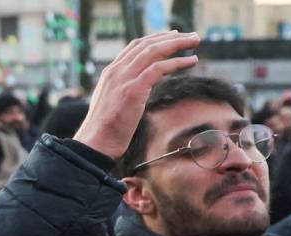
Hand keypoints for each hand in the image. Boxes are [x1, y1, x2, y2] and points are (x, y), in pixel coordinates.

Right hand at [74, 31, 199, 159]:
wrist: (95, 144)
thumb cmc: (105, 132)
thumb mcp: (113, 104)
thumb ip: (125, 91)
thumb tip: (140, 90)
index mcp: (110, 73)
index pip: (135, 47)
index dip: (155, 39)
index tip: (172, 37)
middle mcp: (116, 71)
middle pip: (147, 44)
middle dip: (171, 37)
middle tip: (191, 37)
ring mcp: (124, 79)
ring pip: (154, 51)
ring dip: (178, 44)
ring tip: (195, 41)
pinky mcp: (133, 89)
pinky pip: (159, 68)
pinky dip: (177, 62)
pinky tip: (191, 62)